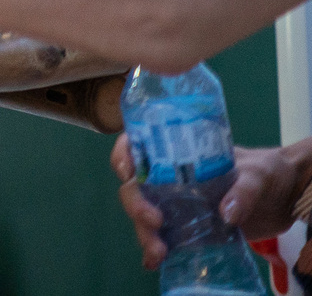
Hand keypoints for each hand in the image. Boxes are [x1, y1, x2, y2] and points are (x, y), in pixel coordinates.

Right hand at [113, 138, 309, 271]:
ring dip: (144, 233)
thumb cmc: (268, 172)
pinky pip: (164, 237)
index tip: (129, 172)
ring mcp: (177, 204)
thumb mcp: (258, 173)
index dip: (124, 155)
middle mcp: (170, 177)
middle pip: (136, 187)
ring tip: (158, 252)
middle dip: (136, 204)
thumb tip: (227, 213)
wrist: (284, 199)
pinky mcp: (188, 228)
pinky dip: (154, 251)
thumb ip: (244, 189)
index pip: (138, 146)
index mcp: (179, 153)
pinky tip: (154, 262)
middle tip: (153, 221)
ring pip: (145, 215)